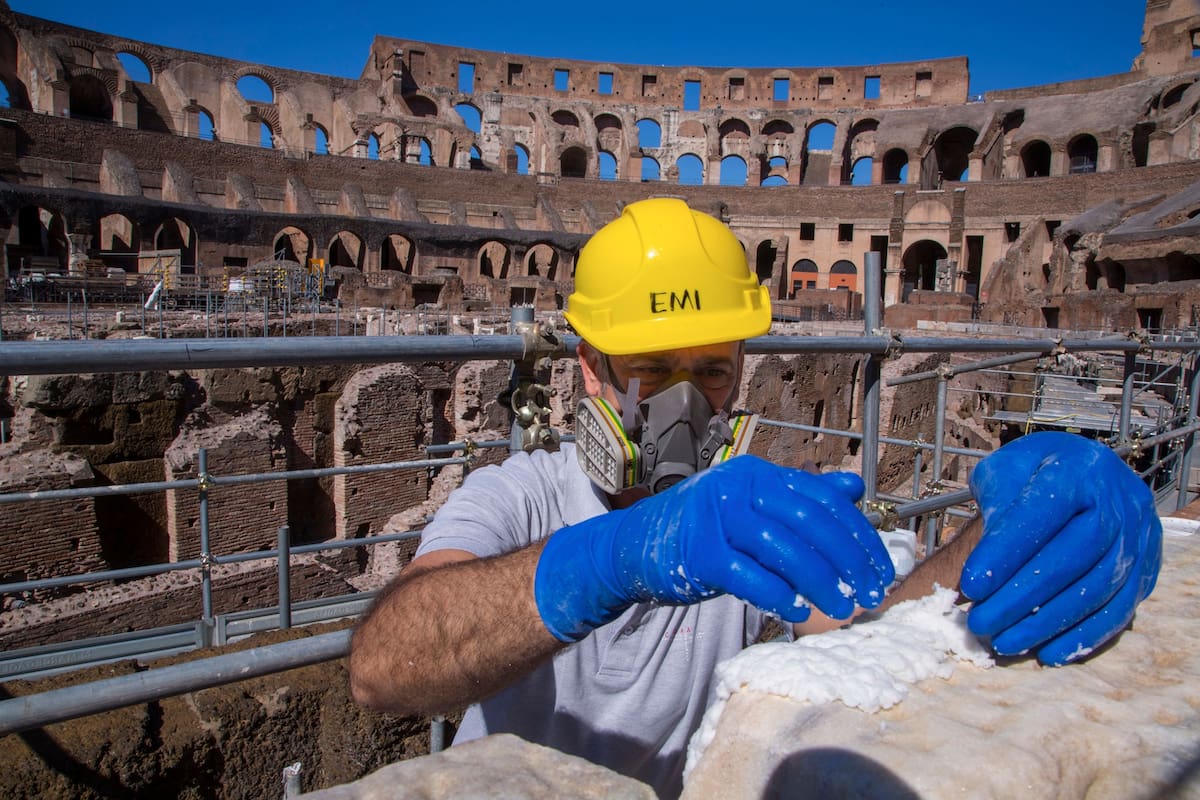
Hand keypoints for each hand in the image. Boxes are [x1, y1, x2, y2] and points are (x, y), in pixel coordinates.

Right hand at [534, 455, 893, 641]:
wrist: (634, 545)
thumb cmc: (702, 530)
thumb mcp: (752, 508)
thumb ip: (801, 499)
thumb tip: (853, 490)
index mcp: (757, 474)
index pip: (822, 500)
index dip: (859, 536)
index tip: (881, 569)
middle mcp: (737, 487)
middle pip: (810, 523)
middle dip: (849, 562)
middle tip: (871, 594)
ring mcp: (716, 518)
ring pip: (784, 550)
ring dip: (821, 584)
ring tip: (842, 610)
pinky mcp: (699, 553)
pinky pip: (750, 577)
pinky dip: (779, 596)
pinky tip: (798, 611)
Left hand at [962, 432, 1161, 664]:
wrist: (1083, 472)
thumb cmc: (1035, 474)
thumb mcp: (1005, 471)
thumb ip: (995, 505)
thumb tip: (985, 566)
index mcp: (1078, 470)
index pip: (1040, 516)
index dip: (1004, 554)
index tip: (970, 586)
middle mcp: (1118, 502)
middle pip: (1072, 557)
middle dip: (1021, 597)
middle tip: (980, 623)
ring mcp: (1140, 537)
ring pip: (1097, 589)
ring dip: (1047, 623)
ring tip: (1004, 642)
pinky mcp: (1148, 567)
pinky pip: (1120, 609)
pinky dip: (1082, 636)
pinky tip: (1048, 653)